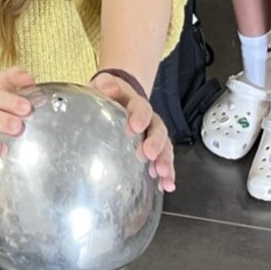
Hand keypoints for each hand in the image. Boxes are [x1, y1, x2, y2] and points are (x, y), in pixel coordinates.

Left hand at [90, 72, 175, 191]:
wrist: (117, 98)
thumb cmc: (108, 95)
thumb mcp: (104, 86)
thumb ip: (106, 84)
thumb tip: (109, 86)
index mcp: (135, 104)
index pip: (141, 107)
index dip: (140, 116)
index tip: (135, 127)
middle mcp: (149, 119)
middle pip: (158, 129)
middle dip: (156, 142)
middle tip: (150, 154)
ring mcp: (153, 135)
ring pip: (164, 146)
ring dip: (165, 160)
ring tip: (163, 174)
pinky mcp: (153, 149)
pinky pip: (163, 160)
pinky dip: (166, 173)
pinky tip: (166, 185)